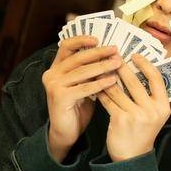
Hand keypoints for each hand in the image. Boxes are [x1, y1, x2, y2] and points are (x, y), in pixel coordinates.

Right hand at [42, 38, 120, 161]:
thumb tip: (112, 57)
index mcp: (57, 68)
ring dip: (102, 66)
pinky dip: (99, 83)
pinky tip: (113, 80)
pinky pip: (83, 87)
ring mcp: (54, 85)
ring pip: (82, 71)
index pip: (66, 46)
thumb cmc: (78, 107)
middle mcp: (52, 74)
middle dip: (98, 52)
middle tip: (115, 50)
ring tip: (118, 63)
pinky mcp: (60, 97)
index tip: (99, 39)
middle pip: (77, 57)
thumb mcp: (84, 85)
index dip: (81, 40)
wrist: (66, 132)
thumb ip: (91, 72)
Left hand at [96, 54, 170, 161]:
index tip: (135, 55)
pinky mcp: (121, 120)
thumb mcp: (153, 114)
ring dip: (107, 76)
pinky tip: (94, 84)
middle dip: (121, 66)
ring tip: (100, 67)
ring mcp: (137, 115)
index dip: (146, 64)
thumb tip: (136, 70)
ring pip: (118, 89)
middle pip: (135, 81)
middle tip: (112, 55)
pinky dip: (100, 90)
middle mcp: (152, 110)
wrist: (132, 156)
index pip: (156, 79)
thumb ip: (148, 96)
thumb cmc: (142, 132)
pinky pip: (108, 99)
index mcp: (163, 106)